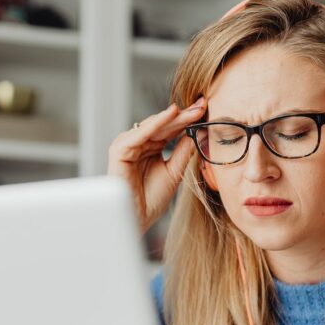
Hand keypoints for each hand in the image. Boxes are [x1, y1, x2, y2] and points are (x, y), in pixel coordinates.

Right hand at [107, 97, 206, 232]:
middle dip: (183, 115)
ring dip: (172, 118)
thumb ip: (182, 152)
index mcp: (149, 148)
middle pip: (162, 125)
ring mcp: (127, 146)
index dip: (187, 120)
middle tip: (202, 104)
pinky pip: (140, 134)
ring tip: (191, 110)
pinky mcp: (119, 151)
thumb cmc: (151, 200)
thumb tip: (197, 131)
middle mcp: (137, 144)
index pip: (169, 129)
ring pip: (152, 126)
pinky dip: (156, 124)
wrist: (137, 219)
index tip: (205, 109)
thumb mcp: (174, 171)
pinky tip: (171, 114)